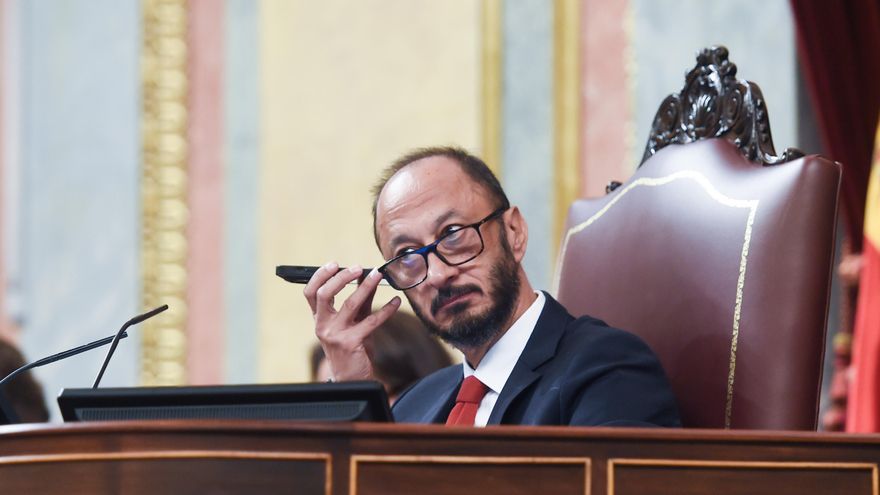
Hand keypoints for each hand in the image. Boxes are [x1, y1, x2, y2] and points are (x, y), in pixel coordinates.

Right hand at [304, 262, 400, 380]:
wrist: (351, 377)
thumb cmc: (351, 346)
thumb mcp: (352, 321)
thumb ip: (360, 301)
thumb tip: (369, 277)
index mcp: (319, 318)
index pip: (311, 293)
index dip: (320, 276)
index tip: (334, 264)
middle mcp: (323, 325)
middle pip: (324, 295)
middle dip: (341, 278)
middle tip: (358, 267)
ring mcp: (335, 335)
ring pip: (349, 304)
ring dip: (365, 286)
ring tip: (378, 275)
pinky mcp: (351, 343)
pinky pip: (370, 321)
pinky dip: (386, 310)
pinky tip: (396, 302)